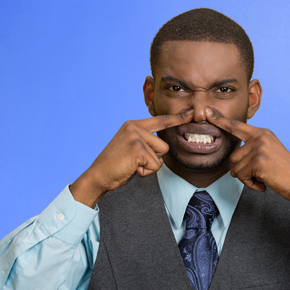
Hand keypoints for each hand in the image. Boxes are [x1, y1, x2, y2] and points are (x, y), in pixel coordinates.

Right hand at [71, 110, 193, 206]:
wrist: (99, 175)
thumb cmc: (116, 166)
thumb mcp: (132, 148)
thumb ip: (146, 142)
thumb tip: (164, 145)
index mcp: (134, 125)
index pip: (160, 120)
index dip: (177, 118)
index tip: (191, 113)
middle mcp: (135, 127)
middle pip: (164, 145)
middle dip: (153, 159)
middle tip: (134, 162)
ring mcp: (136, 136)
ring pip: (161, 156)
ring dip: (150, 166)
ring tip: (133, 165)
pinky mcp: (137, 148)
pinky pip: (155, 165)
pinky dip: (146, 172)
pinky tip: (132, 169)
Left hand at [205, 107, 289, 201]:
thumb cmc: (284, 172)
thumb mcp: (269, 153)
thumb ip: (253, 149)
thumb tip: (234, 161)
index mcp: (262, 133)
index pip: (237, 126)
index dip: (220, 120)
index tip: (207, 112)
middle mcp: (260, 137)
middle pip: (233, 156)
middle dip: (243, 170)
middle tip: (262, 173)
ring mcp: (259, 148)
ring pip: (236, 168)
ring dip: (247, 178)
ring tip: (264, 177)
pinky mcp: (259, 161)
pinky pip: (242, 176)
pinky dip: (251, 184)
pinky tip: (264, 183)